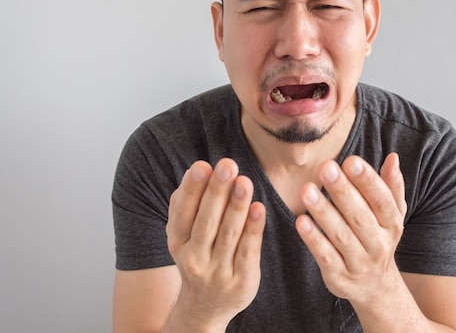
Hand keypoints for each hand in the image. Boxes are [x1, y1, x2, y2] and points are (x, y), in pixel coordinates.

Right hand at [165, 159, 265, 329]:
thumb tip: (193, 172)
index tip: (202, 165)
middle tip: (227, 165)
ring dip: (237, 206)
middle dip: (217, 191)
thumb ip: (184, 205)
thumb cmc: (198, 257)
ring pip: (228, 234)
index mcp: (178, 242)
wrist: (206, 307)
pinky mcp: (242, 281)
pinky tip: (259, 208)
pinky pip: (248, 250)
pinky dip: (253, 228)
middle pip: (207, 221)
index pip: (183, 212)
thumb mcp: (183, 236)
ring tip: (244, 181)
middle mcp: (195, 258)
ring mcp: (218, 272)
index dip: (192, 189)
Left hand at [295, 153, 406, 304]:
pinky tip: (301, 221)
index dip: (367, 180)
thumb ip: (391, 186)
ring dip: (323, 212)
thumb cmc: (379, 238)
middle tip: (325, 168)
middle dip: (342, 191)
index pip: (381, 200)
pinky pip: (326, 256)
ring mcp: (359, 262)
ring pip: (341, 236)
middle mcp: (378, 244)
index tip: (351, 161)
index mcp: (392, 224)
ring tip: (307, 190)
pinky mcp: (339, 276)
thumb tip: (393, 158)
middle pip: (360, 216)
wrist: (376, 287)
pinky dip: (313, 239)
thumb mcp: (392, 214)